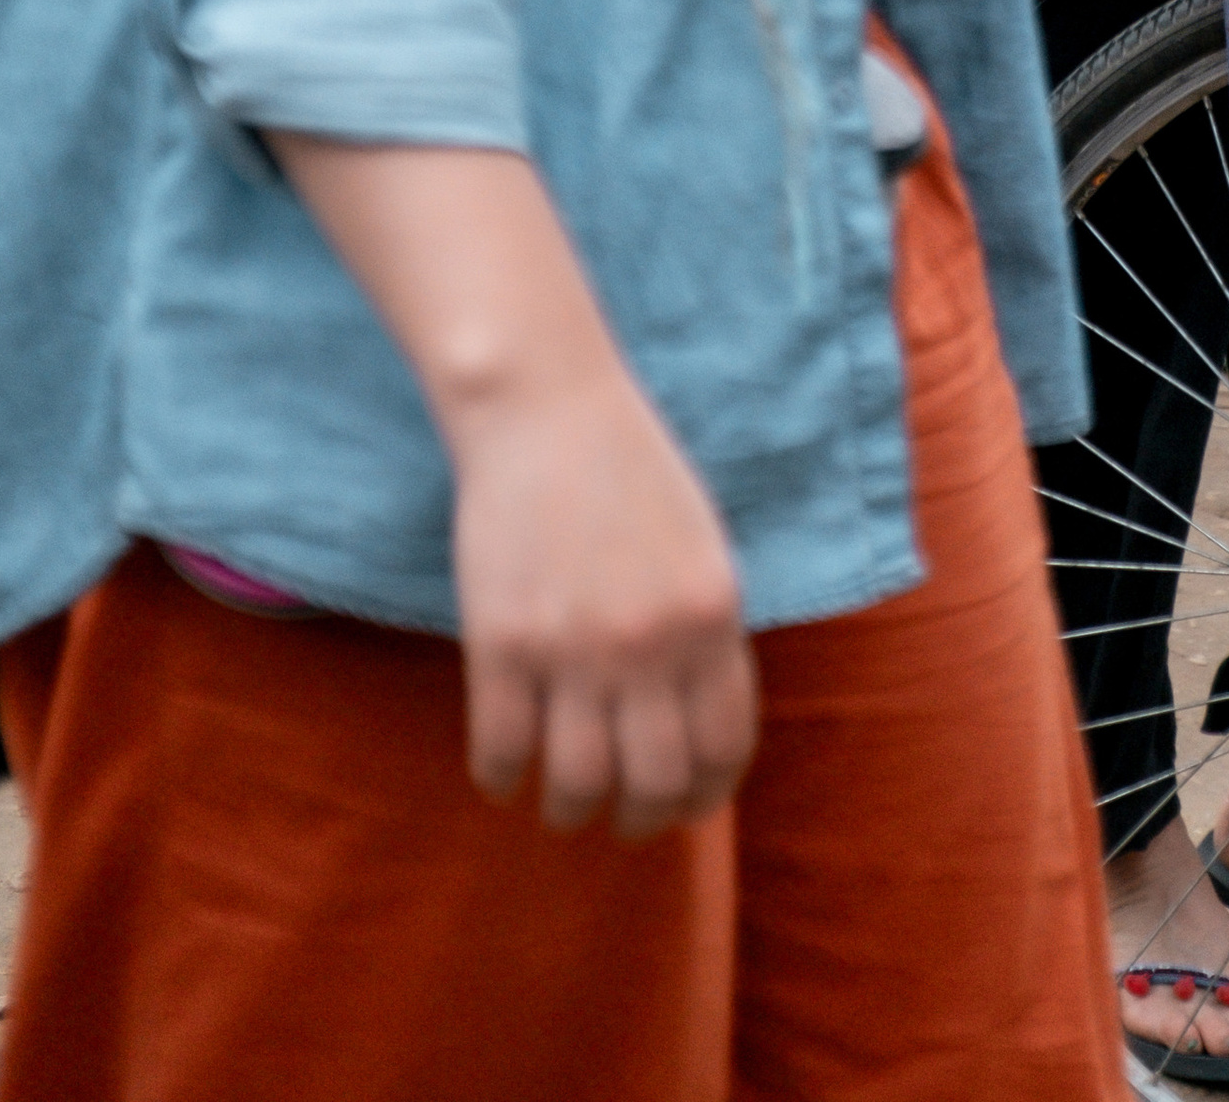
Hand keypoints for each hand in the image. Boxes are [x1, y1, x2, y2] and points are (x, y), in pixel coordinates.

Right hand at [451, 353, 756, 836]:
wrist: (548, 409)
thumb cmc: (630, 472)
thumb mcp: (702, 548)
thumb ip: (705, 633)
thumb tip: (700, 729)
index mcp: (712, 616)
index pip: (726, 748)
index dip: (706, 794)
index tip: (684, 805)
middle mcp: (651, 644)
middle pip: (656, 784)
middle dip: (641, 818)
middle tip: (623, 818)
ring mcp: (574, 648)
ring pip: (579, 784)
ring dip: (572, 810)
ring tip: (564, 807)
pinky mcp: (502, 644)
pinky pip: (502, 750)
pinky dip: (502, 778)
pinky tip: (504, 773)